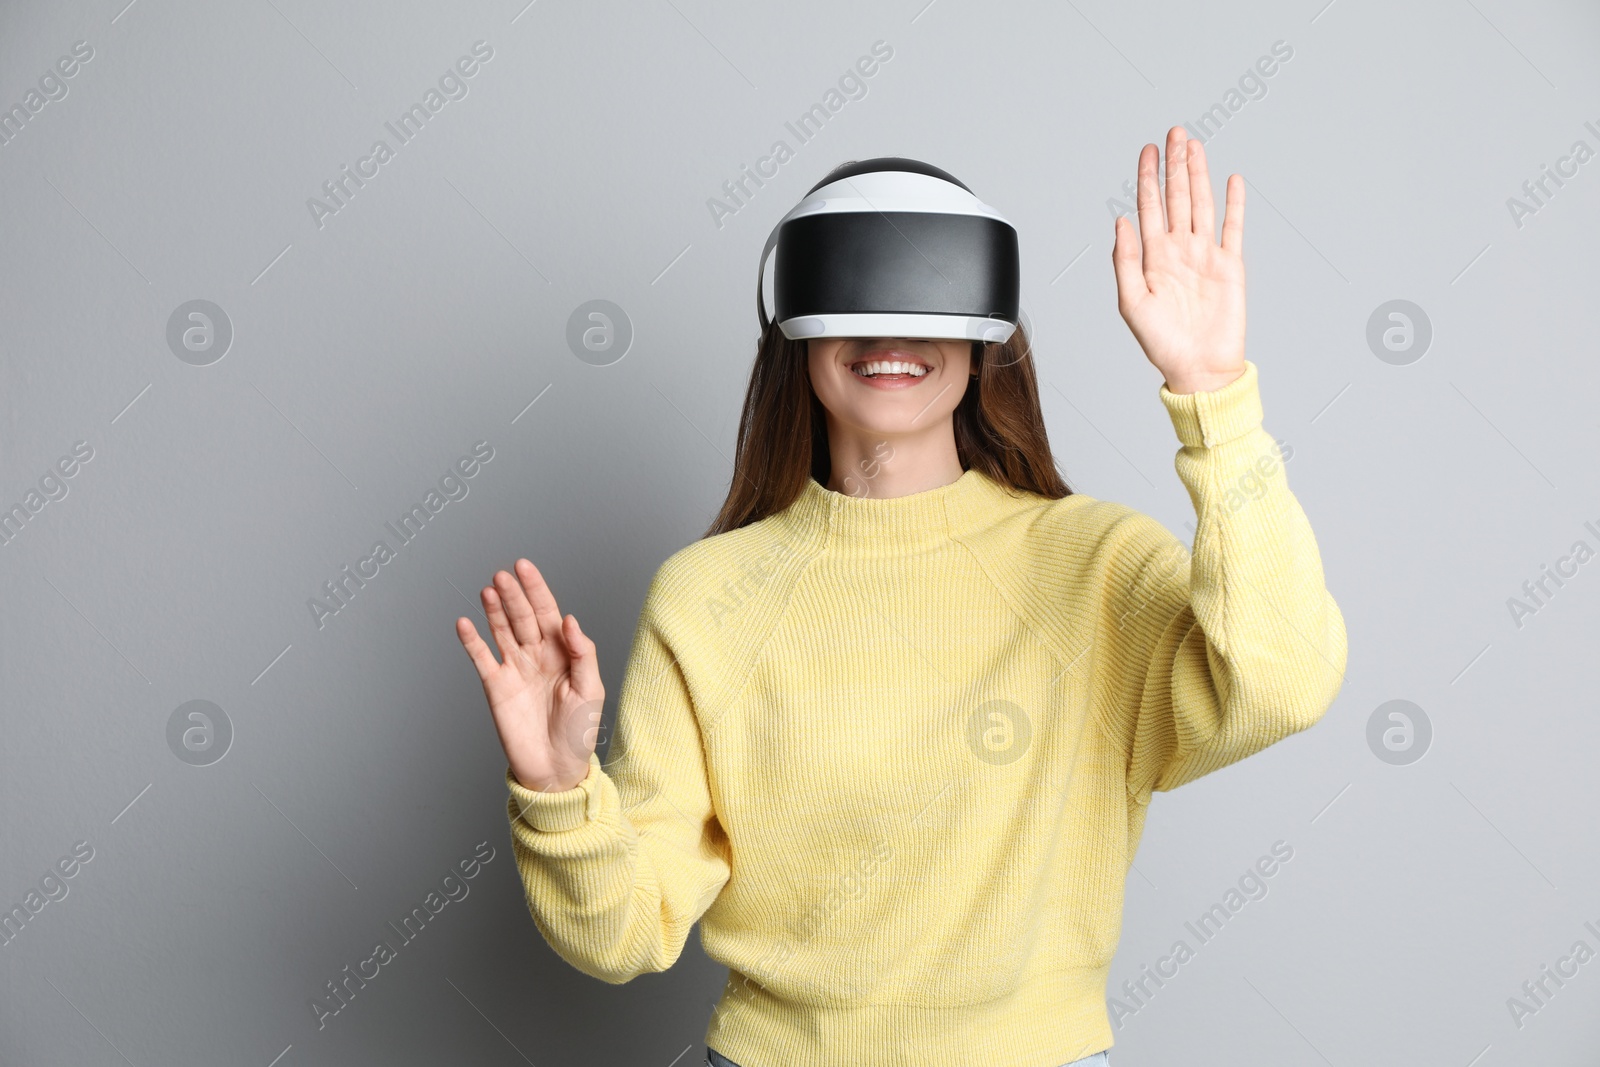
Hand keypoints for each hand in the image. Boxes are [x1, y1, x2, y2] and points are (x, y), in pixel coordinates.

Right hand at [456, 559, 603, 792]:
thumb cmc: (578, 732)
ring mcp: (514, 669)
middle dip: (514, 595)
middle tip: (502, 575)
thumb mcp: (590, 691)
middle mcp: (536, 655)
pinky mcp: (495, 686)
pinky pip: (481, 658)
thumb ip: (583, 653)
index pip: (547, 612)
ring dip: (494, 610)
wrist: (555, 769)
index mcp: (562, 652)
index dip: (536, 589)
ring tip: (488, 589)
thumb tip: (570, 620)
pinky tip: (464, 622)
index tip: (524, 567)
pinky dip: (471, 641)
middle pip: (522, 617)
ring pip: (501, 630)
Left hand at [1112, 126, 1247, 394]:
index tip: (1148, 149)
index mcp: (1153, 257)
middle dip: (1174, 165)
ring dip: (1199, 174)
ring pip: (1202, 205)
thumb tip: (1121, 221)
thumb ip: (1125, 261)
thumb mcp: (1131, 302)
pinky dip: (1233, 204)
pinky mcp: (1230, 266)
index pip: (1149, 207)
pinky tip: (1231, 180)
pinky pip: (1232, 228)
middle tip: (1174, 132)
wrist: (1198, 368)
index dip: (1148, 177)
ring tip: (1194, 145)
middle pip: (1177, 197)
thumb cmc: (1161, 343)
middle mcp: (1179, 251)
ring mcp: (1205, 255)